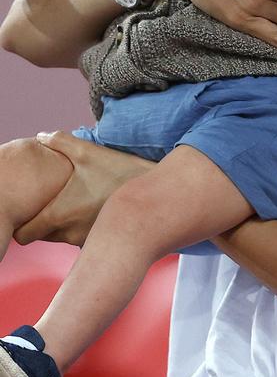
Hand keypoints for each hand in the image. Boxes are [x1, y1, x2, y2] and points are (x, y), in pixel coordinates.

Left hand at [13, 131, 153, 246]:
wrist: (154, 195)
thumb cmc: (118, 173)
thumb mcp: (88, 151)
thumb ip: (60, 141)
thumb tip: (41, 135)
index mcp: (58, 214)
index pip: (23, 236)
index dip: (23, 223)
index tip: (32, 209)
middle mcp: (69, 233)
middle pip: (42, 236)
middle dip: (43, 221)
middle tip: (55, 200)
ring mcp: (85, 241)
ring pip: (62, 237)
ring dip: (63, 224)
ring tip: (76, 202)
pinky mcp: (102, 241)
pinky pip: (82, 238)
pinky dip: (82, 227)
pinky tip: (92, 209)